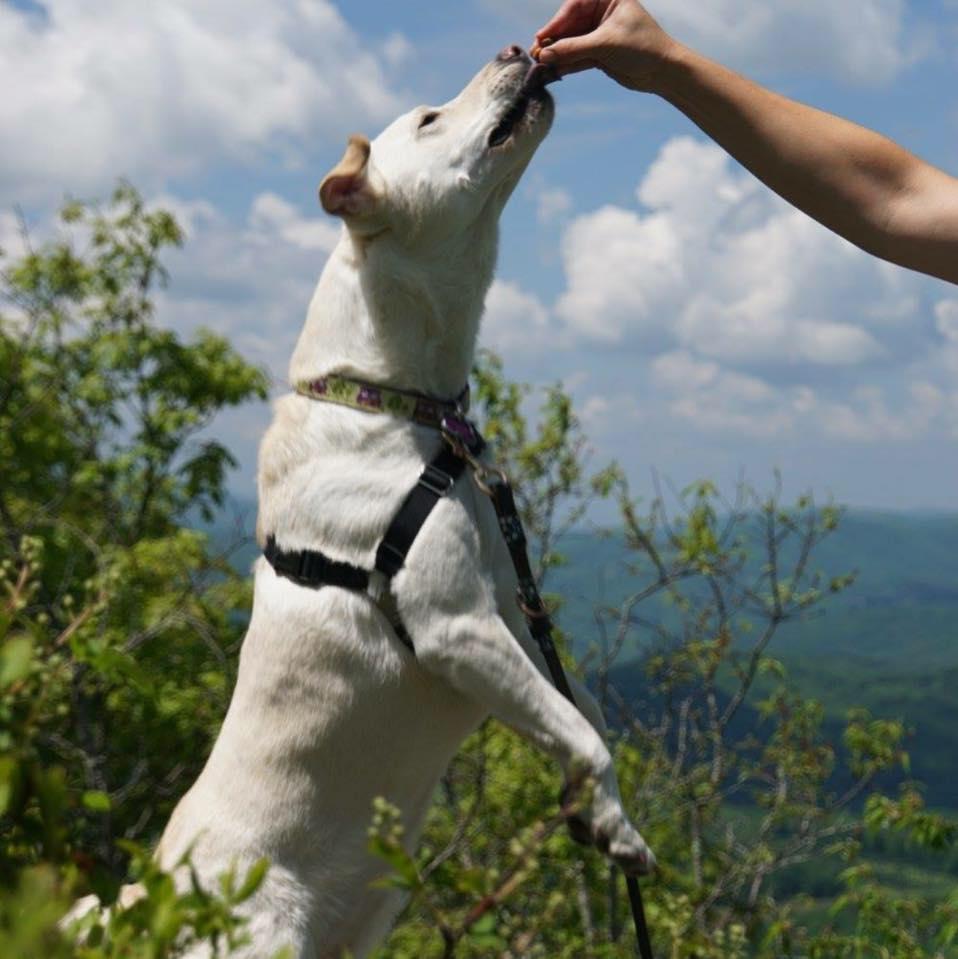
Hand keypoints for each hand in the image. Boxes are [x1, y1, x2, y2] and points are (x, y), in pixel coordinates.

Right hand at [533, 0, 677, 91]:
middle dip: (554, 41)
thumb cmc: (642, 47)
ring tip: (541, 66)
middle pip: (570, 25)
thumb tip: (545, 55)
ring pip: (572, 42)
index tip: (541, 37)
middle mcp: (602, 13)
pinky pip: (577, 56)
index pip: (575, 6)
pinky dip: (566, 64)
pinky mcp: (600, 53)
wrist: (662, 71)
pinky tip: (553, 71)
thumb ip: (574, 48)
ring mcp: (600, 33)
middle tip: (537, 55)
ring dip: (558, 54)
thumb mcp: (605, 44)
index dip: (557, 23)